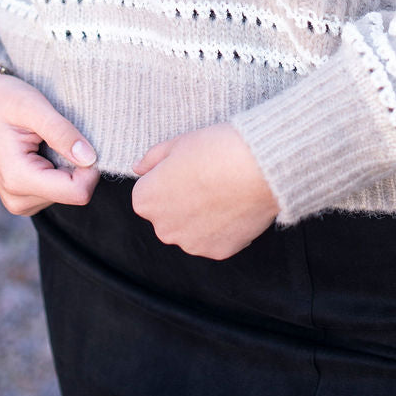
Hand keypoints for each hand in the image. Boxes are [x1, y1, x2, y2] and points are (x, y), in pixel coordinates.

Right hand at [0, 65, 98, 216]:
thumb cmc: (3, 99)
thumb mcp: (33, 106)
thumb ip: (61, 132)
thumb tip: (90, 159)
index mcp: (17, 179)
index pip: (76, 192)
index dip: (91, 167)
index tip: (83, 139)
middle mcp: (17, 199)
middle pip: (74, 193)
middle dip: (76, 164)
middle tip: (58, 134)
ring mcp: (19, 202)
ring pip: (68, 192)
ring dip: (67, 165)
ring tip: (45, 140)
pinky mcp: (24, 198)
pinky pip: (58, 190)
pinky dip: (59, 168)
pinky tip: (42, 149)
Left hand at [130, 123, 277, 258]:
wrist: (258, 168)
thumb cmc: (215, 149)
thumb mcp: (178, 143)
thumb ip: (152, 159)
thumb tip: (137, 168)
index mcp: (146, 200)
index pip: (150, 192)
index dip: (170, 177)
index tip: (189, 168)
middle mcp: (163, 229)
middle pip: (169, 214)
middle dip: (183, 201)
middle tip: (207, 179)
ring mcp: (190, 244)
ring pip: (191, 229)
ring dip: (202, 216)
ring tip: (224, 192)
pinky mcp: (217, 252)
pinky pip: (215, 239)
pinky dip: (223, 228)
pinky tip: (235, 206)